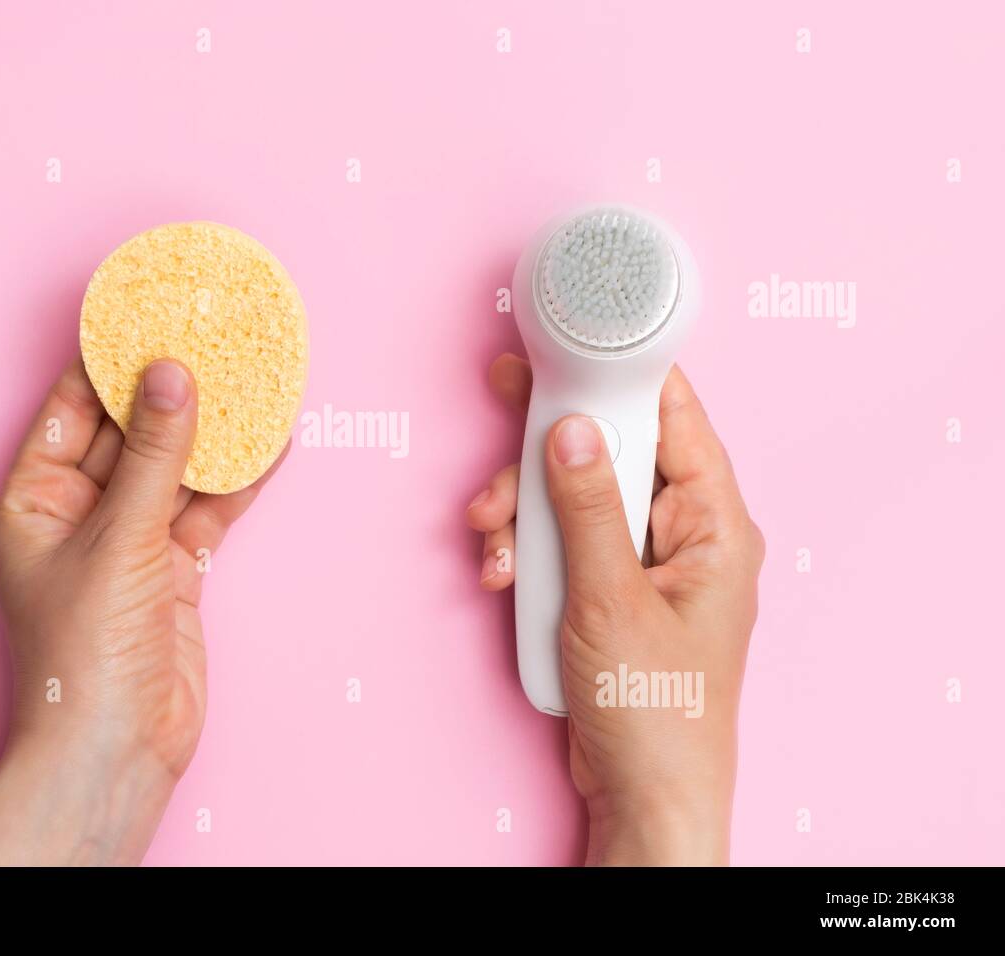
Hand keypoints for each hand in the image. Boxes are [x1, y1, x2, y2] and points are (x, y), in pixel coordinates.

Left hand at [0, 357, 284, 864]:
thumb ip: (155, 455)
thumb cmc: (84, 653)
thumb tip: (175, 374)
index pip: (73, 405)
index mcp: (35, 497)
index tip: (153, 310)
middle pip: (132, 430)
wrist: (118, 748)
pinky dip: (238, 480)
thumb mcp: (120, 538)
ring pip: (177, 467)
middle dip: (173, 387)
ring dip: (215, 430)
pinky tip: (271, 442)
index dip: (112, 357)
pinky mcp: (174, 569)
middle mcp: (79, 512)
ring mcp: (130, 540)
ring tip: (256, 374)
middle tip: (216, 332)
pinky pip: (208, 509)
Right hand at [468, 355, 762, 864]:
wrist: (642, 794)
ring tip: (494, 545)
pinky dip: (526, 549)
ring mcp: (642, 560)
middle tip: (501, 447)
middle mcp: (682, 532)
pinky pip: (563, 540)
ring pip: (574, 496)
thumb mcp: (610, 600)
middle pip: (612, 453)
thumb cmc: (655, 709)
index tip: (568, 351)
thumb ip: (588, 508)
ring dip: (523, 512)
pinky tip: (503, 573)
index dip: (621, 377)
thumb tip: (573, 427)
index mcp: (714, 524)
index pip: (676, 418)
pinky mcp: (607, 586)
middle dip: (544, 460)